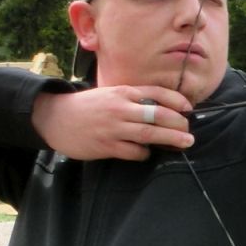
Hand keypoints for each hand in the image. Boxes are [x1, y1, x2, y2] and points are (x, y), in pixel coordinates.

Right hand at [32, 85, 195, 161]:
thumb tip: (164, 108)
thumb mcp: (111, 94)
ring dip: (170, 139)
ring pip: (149, 133)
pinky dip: (145, 153)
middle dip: (178, 123)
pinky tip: (148, 153)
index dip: (176, 100)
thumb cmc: (89, 106)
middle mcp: (120, 108)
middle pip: (157, 114)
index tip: (189, 109)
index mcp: (123, 92)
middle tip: (189, 131)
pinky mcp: (106, 146)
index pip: (156, 93)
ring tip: (185, 142)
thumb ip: (134, 99)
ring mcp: (113, 128)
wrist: (55, 117)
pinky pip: (133, 151)